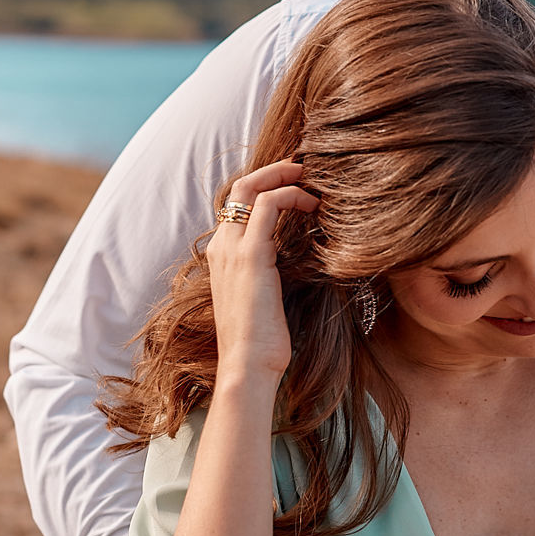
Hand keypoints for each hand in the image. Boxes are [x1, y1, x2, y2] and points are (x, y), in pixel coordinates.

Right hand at [206, 161, 318, 381]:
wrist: (247, 365)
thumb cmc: (260, 341)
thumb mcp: (263, 298)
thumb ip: (269, 273)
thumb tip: (293, 261)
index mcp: (221, 255)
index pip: (237, 204)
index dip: (265, 186)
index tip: (296, 184)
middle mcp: (221, 246)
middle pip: (241, 186)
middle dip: (274, 170)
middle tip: (305, 169)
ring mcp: (232, 249)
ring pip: (252, 187)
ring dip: (285, 177)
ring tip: (313, 183)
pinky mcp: (251, 255)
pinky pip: (268, 206)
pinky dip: (291, 195)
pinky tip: (313, 206)